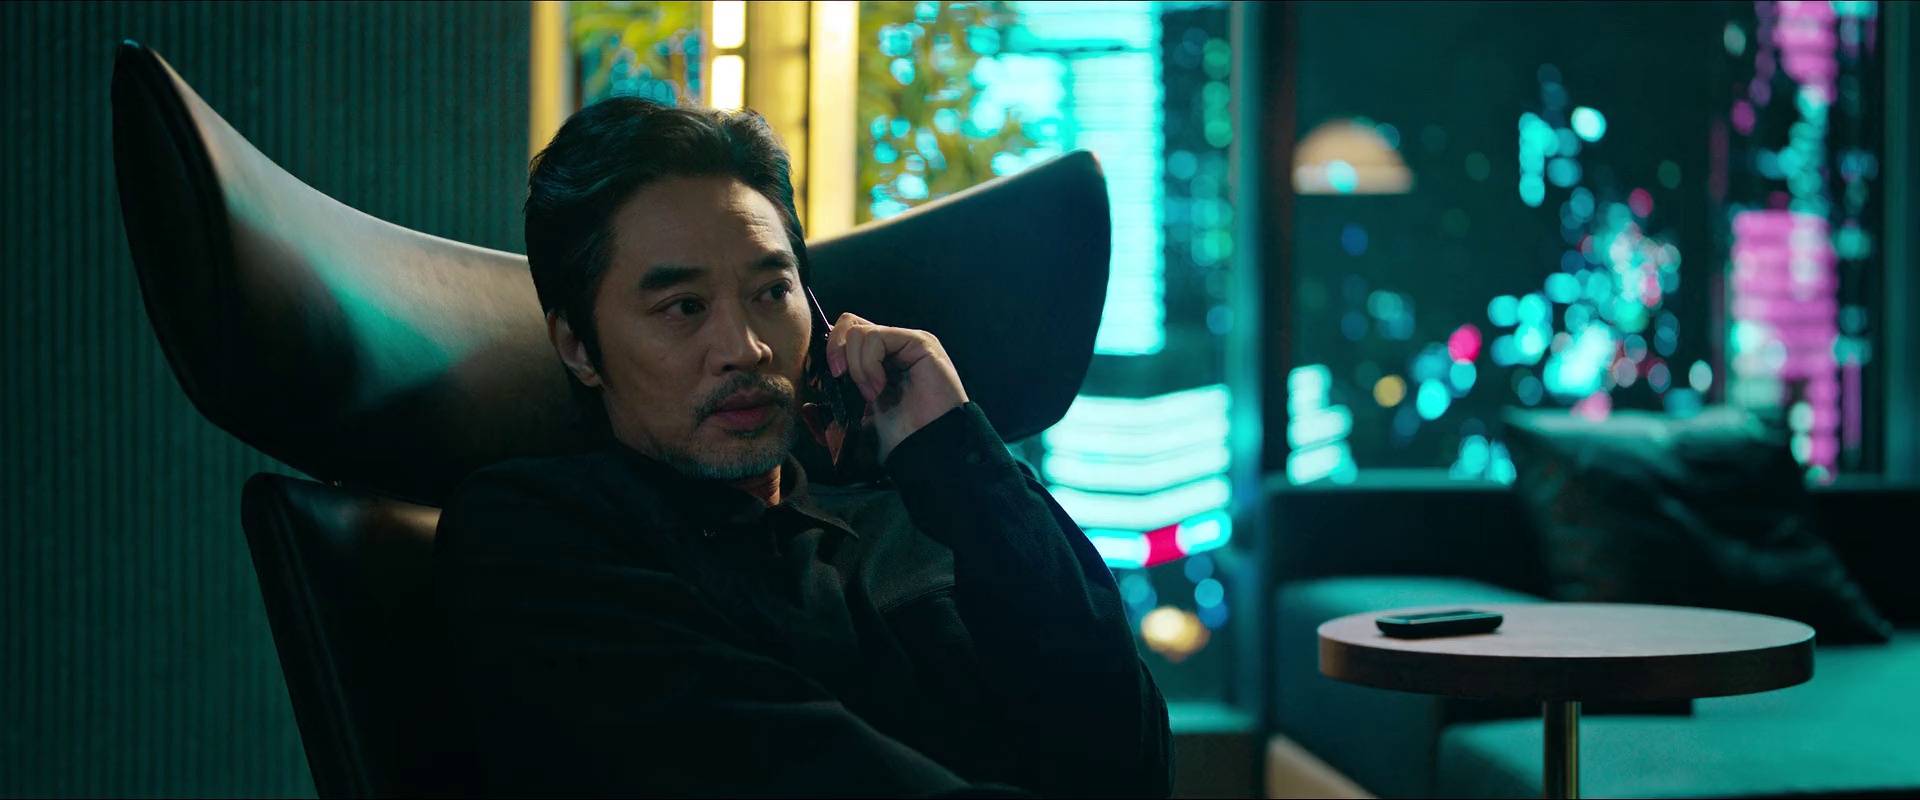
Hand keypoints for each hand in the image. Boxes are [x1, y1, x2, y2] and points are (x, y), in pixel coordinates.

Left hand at [819, 313, 968, 464]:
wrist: (928, 448)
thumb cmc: (899, 438)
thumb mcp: (856, 424)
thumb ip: (835, 414)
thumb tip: (808, 408)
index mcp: (876, 362)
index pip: (844, 337)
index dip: (828, 353)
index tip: (822, 383)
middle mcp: (891, 347)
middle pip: (848, 324)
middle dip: (835, 351)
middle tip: (840, 380)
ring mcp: (905, 342)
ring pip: (859, 330)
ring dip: (856, 366)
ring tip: (871, 394)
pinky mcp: (919, 342)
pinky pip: (876, 336)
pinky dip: (868, 363)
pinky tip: (880, 388)